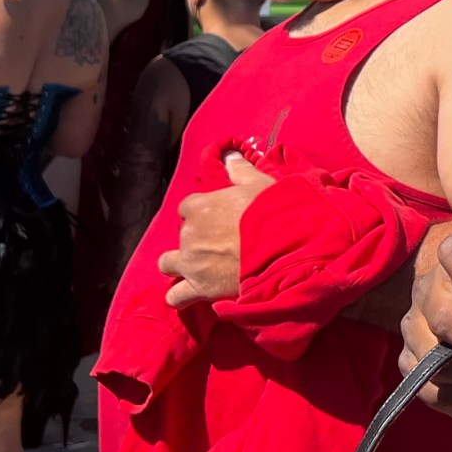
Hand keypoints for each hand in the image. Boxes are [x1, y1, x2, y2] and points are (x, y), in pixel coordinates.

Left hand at [162, 153, 271, 307]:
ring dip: (180, 265)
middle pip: (183, 235)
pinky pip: (176, 296)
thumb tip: (230, 155)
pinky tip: (190, 294)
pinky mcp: (199, 288)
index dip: (202, 213)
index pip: (188, 207)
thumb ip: (240, 170)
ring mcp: (191, 262)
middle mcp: (189, 233)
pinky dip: (181, 296)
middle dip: (197, 239)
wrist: (283, 248)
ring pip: (168, 264)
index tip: (219, 219)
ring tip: (199, 269)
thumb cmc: (272, 212)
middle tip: (222, 244)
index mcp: (199, 206)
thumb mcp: (259, 184)